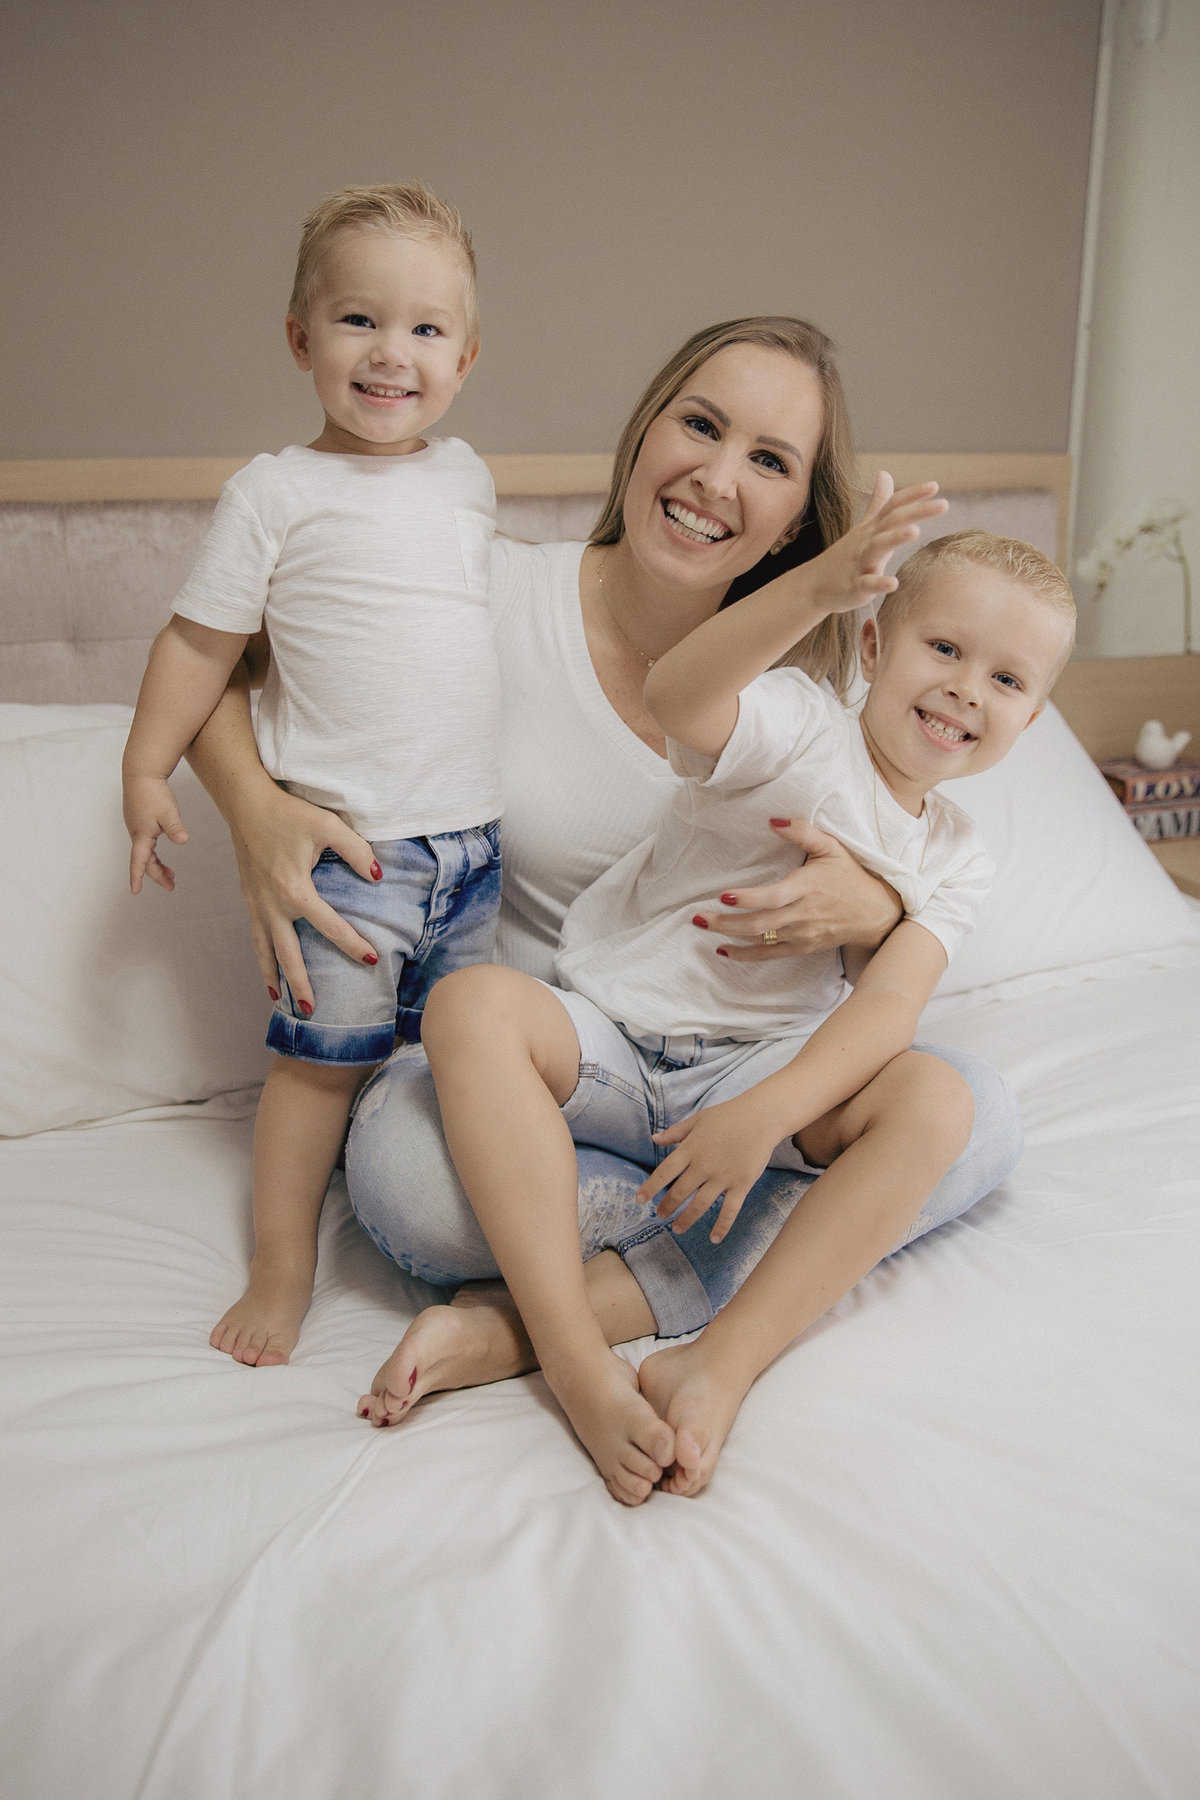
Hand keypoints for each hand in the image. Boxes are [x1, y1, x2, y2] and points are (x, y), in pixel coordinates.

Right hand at [123, 773, 189, 893]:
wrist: (141, 772)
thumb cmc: (153, 792)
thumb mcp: (168, 812)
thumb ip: (175, 828)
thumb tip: (183, 841)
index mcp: (141, 835)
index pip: (139, 862)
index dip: (137, 878)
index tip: (134, 892)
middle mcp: (136, 833)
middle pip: (145, 860)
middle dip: (157, 874)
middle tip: (171, 885)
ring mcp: (136, 827)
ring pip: (145, 852)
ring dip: (157, 864)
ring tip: (171, 873)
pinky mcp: (138, 820)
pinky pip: (144, 843)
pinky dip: (153, 852)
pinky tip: (159, 850)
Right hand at [227, 783, 380, 1010]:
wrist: (246, 804)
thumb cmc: (289, 813)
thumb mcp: (329, 825)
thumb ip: (357, 851)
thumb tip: (378, 877)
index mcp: (295, 890)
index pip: (330, 926)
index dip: (353, 944)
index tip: (371, 959)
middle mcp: (273, 904)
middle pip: (288, 954)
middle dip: (301, 983)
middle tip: (312, 1010)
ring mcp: (257, 905)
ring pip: (265, 950)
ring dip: (274, 978)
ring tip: (283, 1002)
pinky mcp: (249, 900)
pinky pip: (256, 936)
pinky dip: (261, 957)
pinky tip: (267, 970)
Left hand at [636, 1091, 786, 1243]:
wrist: (761, 1117)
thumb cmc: (728, 1116)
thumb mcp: (698, 1119)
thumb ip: (675, 1132)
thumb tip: (654, 1139)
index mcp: (691, 1148)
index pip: (665, 1172)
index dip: (650, 1187)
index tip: (639, 1199)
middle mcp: (704, 1165)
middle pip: (680, 1192)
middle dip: (667, 1207)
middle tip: (660, 1215)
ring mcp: (723, 1176)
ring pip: (700, 1205)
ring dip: (687, 1219)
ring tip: (677, 1229)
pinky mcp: (742, 1184)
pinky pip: (730, 1210)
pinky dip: (722, 1226)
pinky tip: (714, 1239)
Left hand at [693, 817, 901, 957]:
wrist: (876, 913)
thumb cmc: (850, 875)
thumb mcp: (832, 847)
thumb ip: (802, 831)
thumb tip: (772, 819)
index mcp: (809, 886)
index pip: (774, 896)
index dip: (748, 898)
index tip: (723, 895)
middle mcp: (804, 913)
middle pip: (760, 923)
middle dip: (726, 922)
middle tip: (698, 917)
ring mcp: (804, 933)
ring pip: (761, 940)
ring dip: (730, 936)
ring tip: (703, 927)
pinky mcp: (804, 947)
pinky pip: (771, 955)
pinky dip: (746, 955)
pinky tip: (724, 950)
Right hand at [806, 473, 947, 613]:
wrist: (814, 585)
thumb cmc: (844, 557)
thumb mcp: (863, 527)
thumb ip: (878, 502)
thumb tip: (885, 473)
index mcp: (872, 528)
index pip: (893, 506)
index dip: (912, 495)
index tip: (934, 486)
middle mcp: (867, 541)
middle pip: (891, 522)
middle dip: (916, 512)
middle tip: (943, 504)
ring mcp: (860, 564)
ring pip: (877, 547)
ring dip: (895, 538)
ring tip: (915, 531)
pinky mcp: (855, 587)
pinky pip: (867, 584)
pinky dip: (879, 583)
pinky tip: (893, 583)